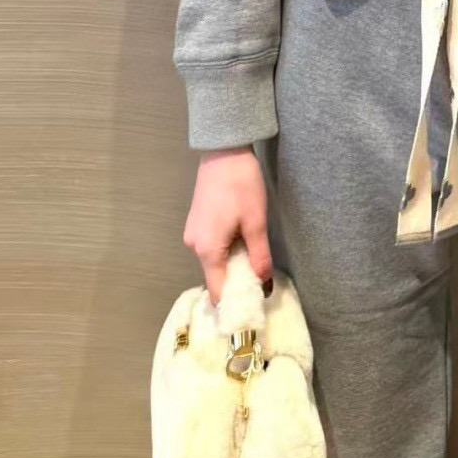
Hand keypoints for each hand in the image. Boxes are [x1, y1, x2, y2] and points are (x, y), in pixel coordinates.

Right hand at [183, 146, 273, 306]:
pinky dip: (226, 249)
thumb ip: (259, 256)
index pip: (217, 291)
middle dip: (237, 281)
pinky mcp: (197, 222)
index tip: (253, 306)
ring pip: (214, 260)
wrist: (224, 151)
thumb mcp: (256, 222)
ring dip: (233, 263)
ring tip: (255, 257)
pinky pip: (211, 246)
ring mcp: (193, 233)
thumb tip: (264, 284)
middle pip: (216, 276)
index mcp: (208, 250)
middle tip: (261, 279)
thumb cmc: (241, 186)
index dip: (235, 302)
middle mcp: (194, 246)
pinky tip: (242, 240)